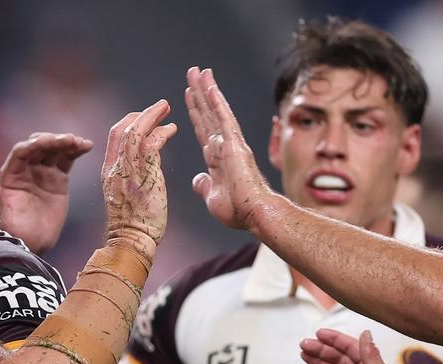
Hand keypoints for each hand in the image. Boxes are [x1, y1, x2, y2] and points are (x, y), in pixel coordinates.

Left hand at [0, 132, 92, 254]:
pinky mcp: (58, 178)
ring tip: (79, 142)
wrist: (34, 244)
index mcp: (10, 175)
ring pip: (54, 150)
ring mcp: (43, 172)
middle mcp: (26, 169)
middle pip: (38, 147)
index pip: (21, 152)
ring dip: (66, 142)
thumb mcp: (4, 217)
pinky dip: (76, 151)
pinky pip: (66, 159)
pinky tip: (86, 145)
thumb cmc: (16, 232)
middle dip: (52, 140)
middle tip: (67, 140)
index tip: (48, 141)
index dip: (34, 144)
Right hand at [101, 100, 176, 259]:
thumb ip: (134, 175)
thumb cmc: (135, 225)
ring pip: (136, 130)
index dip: (130, 121)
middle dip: (142, 113)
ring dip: (152, 115)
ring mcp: (128, 169)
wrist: (132, 240)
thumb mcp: (127, 195)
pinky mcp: (144, 174)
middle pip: (123, 128)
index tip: (145, 117)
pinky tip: (172, 129)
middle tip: (160, 106)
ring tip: (166, 109)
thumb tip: (151, 161)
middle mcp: (116, 166)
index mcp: (109, 171)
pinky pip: (150, 142)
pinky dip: (161, 131)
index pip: (115, 136)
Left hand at [185, 67, 273, 229]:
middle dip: (198, 93)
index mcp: (217, 159)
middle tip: (192, 72)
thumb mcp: (212, 198)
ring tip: (199, 71)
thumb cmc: (239, 211)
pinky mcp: (235, 144)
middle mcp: (224, 146)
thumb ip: (204, 186)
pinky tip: (210, 86)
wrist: (255, 214)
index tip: (188, 95)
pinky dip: (216, 102)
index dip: (195, 112)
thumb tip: (198, 179)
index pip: (203, 129)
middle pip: (207, 114)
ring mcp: (230, 143)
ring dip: (205, 90)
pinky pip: (224, 118)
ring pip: (214, 111)